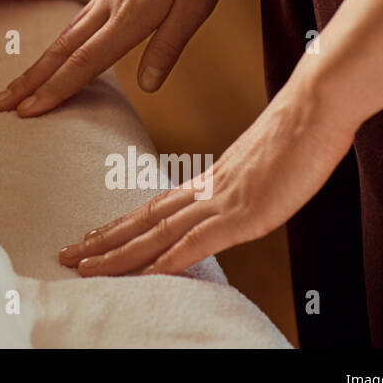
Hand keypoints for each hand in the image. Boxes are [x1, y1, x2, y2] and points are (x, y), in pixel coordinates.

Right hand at [0, 0, 232, 116]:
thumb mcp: (197, 3)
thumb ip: (168, 45)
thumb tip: (147, 87)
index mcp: (130, 15)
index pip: (85, 61)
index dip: (57, 89)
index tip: (29, 112)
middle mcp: (108, 6)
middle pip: (61, 51)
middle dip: (29, 81)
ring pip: (64, 37)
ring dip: (38, 65)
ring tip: (16, 87)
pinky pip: (75, 23)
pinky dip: (57, 46)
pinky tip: (55, 55)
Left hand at [58, 82, 354, 275]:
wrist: (316, 107)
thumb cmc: (299, 132)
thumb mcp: (263, 165)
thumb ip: (243, 184)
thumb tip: (238, 198)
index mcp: (209, 179)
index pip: (153, 207)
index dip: (119, 225)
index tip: (90, 238)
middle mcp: (207, 190)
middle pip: (142, 220)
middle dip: (102, 242)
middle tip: (66, 256)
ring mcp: (223, 202)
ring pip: (157, 234)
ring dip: (120, 255)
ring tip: (87, 269)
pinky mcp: (244, 214)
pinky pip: (198, 241)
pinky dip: (170, 260)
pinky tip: (148, 275)